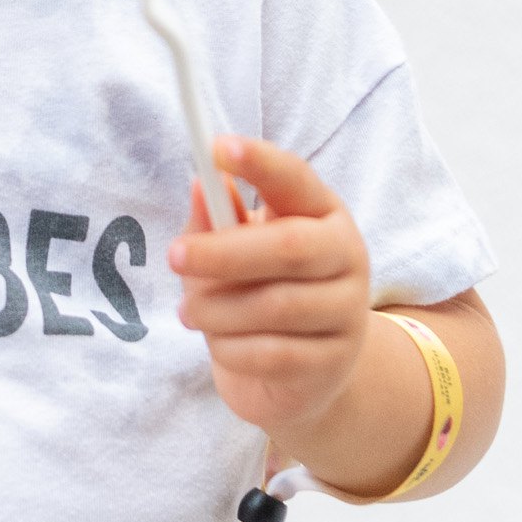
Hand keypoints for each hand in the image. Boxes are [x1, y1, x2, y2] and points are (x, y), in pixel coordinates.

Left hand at [168, 135, 371, 445]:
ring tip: (188, 310)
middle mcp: (347, 255)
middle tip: (174, 255)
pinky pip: (275, 354)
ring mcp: (347, 310)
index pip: (296, 179)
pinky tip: (219, 343)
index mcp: (322, 213)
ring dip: (218, 308)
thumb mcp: (237, 250)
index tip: (216, 148)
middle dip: (224, 251)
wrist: (303, 373)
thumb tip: (199, 184)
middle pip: (289, 247)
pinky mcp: (335, 361)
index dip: (260, 162)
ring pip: (276, 306)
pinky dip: (233, 348)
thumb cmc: (263, 292)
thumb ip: (218, 220)